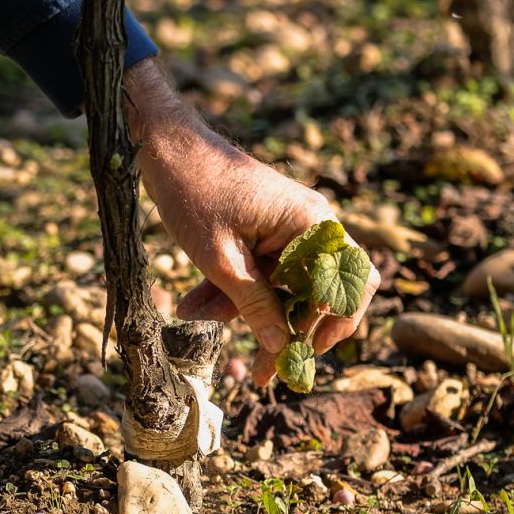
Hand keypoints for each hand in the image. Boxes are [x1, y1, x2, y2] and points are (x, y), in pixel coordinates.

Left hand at [124, 61, 379, 385]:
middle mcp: (311, 224)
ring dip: (246, 309)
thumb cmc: (194, 192)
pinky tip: (195, 305)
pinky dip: (234, 290)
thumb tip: (281, 346)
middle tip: (261, 367)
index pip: (349, 286)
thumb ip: (254, 304)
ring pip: (282, 286)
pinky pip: (261, 271)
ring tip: (198, 317)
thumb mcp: (221, 259)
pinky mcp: (265, 230)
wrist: (165, 146)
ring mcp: (289, 227)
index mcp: (313, 225)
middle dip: (283, 327)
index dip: (331, 327)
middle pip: (317, 292)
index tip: (301, 356)